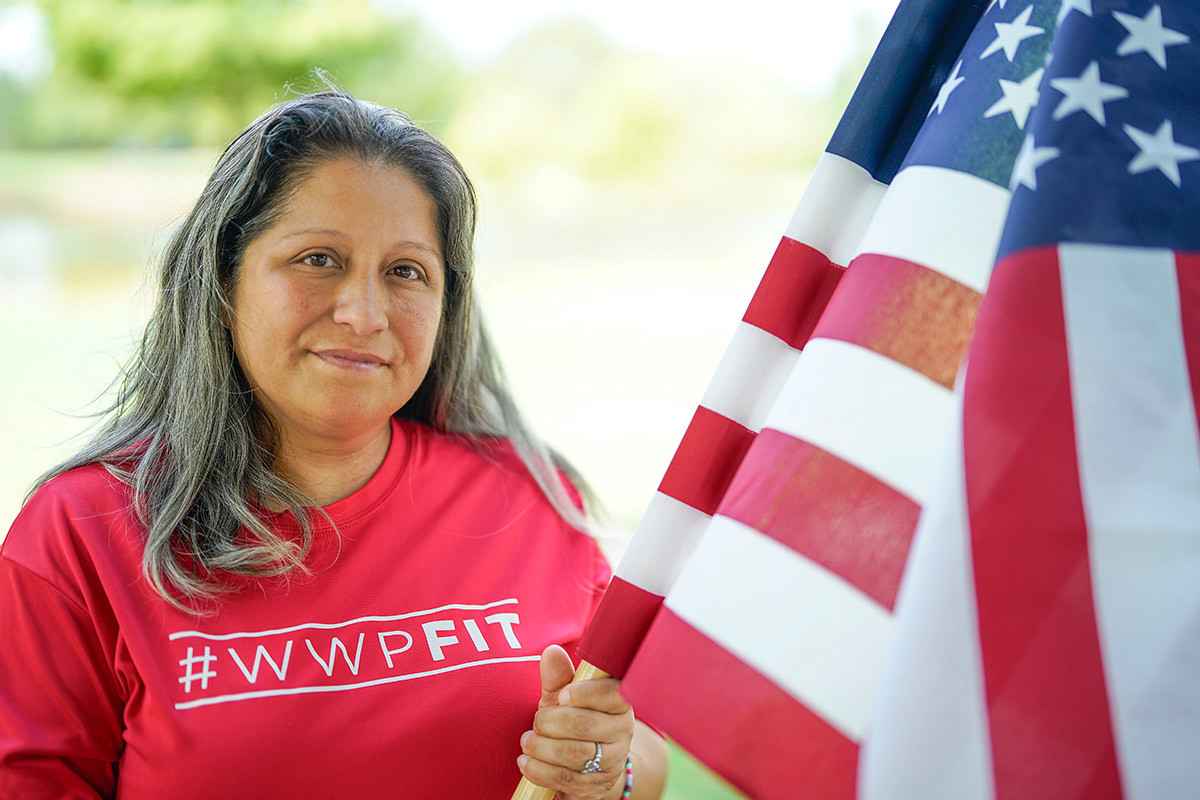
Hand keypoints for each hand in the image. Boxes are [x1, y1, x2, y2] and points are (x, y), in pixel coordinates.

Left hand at [517, 645, 633, 799]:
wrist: (586, 763)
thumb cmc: (573, 720)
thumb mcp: (564, 698)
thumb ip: (558, 677)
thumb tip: (551, 652)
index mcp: (619, 704)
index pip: (612, 694)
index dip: (585, 694)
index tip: (561, 696)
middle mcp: (622, 733)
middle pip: (586, 725)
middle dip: (552, 722)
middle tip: (536, 721)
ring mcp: (612, 762)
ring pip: (576, 754)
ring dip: (542, 747)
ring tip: (527, 742)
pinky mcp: (596, 787)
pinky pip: (566, 779)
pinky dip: (540, 771)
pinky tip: (526, 762)